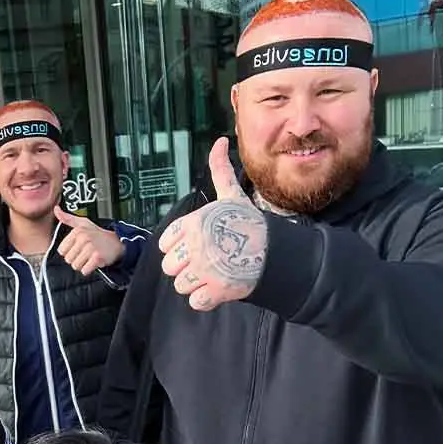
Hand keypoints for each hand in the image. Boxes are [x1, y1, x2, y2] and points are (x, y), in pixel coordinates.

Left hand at [54, 206, 125, 275]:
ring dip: (83, 265)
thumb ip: (68, 218)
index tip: (77, 248)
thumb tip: (56, 209)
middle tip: (85, 254)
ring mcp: (91, 248)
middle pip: (68, 259)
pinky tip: (94, 262)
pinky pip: (84, 270)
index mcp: (77, 231)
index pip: (62, 250)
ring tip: (89, 258)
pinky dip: (89, 270)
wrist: (117, 242)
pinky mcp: (97, 258)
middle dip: (76, 259)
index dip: (69, 252)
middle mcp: (83, 238)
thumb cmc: (98, 234)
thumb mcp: (83, 224)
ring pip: (76, 266)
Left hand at [159, 137, 268, 310]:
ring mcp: (205, 270)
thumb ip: (220, 170)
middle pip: (169, 268)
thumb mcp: (231, 196)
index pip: (165, 244)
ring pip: (180, 286)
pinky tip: (218, 289)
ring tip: (215, 274)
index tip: (197, 245)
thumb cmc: (250, 223)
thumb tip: (220, 141)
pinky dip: (205, 300)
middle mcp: (196, 246)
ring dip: (195, 284)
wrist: (276, 251)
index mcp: (193, 224)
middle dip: (185, 267)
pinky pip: (195, 302)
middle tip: (207, 262)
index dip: (179, 247)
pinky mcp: (216, 291)